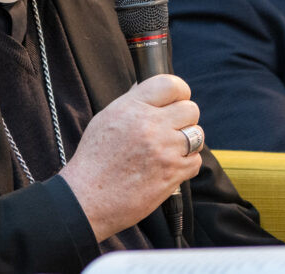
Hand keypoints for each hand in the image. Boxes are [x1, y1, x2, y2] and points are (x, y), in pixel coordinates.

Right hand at [58, 74, 202, 241]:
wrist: (88, 199)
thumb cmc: (94, 160)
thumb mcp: (105, 119)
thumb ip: (131, 101)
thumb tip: (146, 86)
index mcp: (132, 108)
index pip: (170, 84)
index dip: (179, 91)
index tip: (178, 99)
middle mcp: (150, 125)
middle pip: (190, 109)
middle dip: (184, 118)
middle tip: (172, 128)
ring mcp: (164, 149)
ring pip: (197, 134)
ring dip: (187, 142)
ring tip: (169, 149)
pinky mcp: (173, 173)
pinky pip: (195, 160)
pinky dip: (186, 164)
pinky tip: (168, 167)